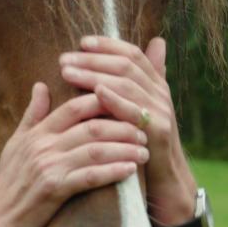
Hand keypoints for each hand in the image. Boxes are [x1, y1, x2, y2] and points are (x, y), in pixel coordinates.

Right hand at [0, 82, 148, 226]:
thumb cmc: (8, 184)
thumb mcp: (16, 143)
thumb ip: (32, 114)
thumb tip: (41, 85)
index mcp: (37, 133)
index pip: (75, 107)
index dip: (103, 102)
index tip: (126, 105)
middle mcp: (43, 145)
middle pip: (91, 126)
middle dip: (122, 126)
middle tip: (143, 130)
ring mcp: (49, 166)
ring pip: (95, 149)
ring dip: (124, 148)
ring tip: (144, 150)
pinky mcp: (55, 189)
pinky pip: (91, 176)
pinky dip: (113, 171)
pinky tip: (130, 169)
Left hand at [59, 36, 196, 225]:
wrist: (164, 184)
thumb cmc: (141, 145)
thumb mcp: (137, 111)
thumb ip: (135, 82)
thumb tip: (153, 43)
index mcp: (154, 85)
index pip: (131, 54)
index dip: (107, 45)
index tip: (81, 42)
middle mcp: (160, 94)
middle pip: (126, 65)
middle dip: (93, 59)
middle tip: (64, 58)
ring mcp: (161, 112)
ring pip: (127, 84)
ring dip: (94, 75)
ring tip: (67, 72)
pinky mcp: (159, 132)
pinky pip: (135, 112)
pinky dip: (115, 100)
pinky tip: (95, 92)